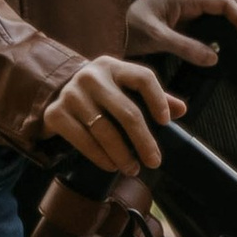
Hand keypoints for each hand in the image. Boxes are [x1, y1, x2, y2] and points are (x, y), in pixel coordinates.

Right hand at [41, 55, 184, 177]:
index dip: (158, 99)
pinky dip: (100, 157)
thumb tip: (181, 110)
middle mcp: (91, 76)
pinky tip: (111, 166)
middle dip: (144, 140)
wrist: (56, 92)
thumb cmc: (101, 93)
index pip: (142, 77)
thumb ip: (152, 96)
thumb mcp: (124, 88)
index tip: (166, 123)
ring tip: (133, 169)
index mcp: (113, 66)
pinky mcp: (55, 113)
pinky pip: (83, 140)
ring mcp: (71, 94)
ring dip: (122, 155)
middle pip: (126, 110)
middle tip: (155, 161)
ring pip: (104, 130)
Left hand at [126, 0, 236, 69]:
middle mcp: (191, 1)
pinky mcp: (186, 23)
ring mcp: (190, 11)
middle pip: (231, 5)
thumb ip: (184, 46)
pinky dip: (228, 35)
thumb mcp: (155, 37)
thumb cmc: (126, 23)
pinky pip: (214, 25)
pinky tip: (233, 49)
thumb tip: (214, 58)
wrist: (108, 20)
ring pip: (225, 14)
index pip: (225, 3)